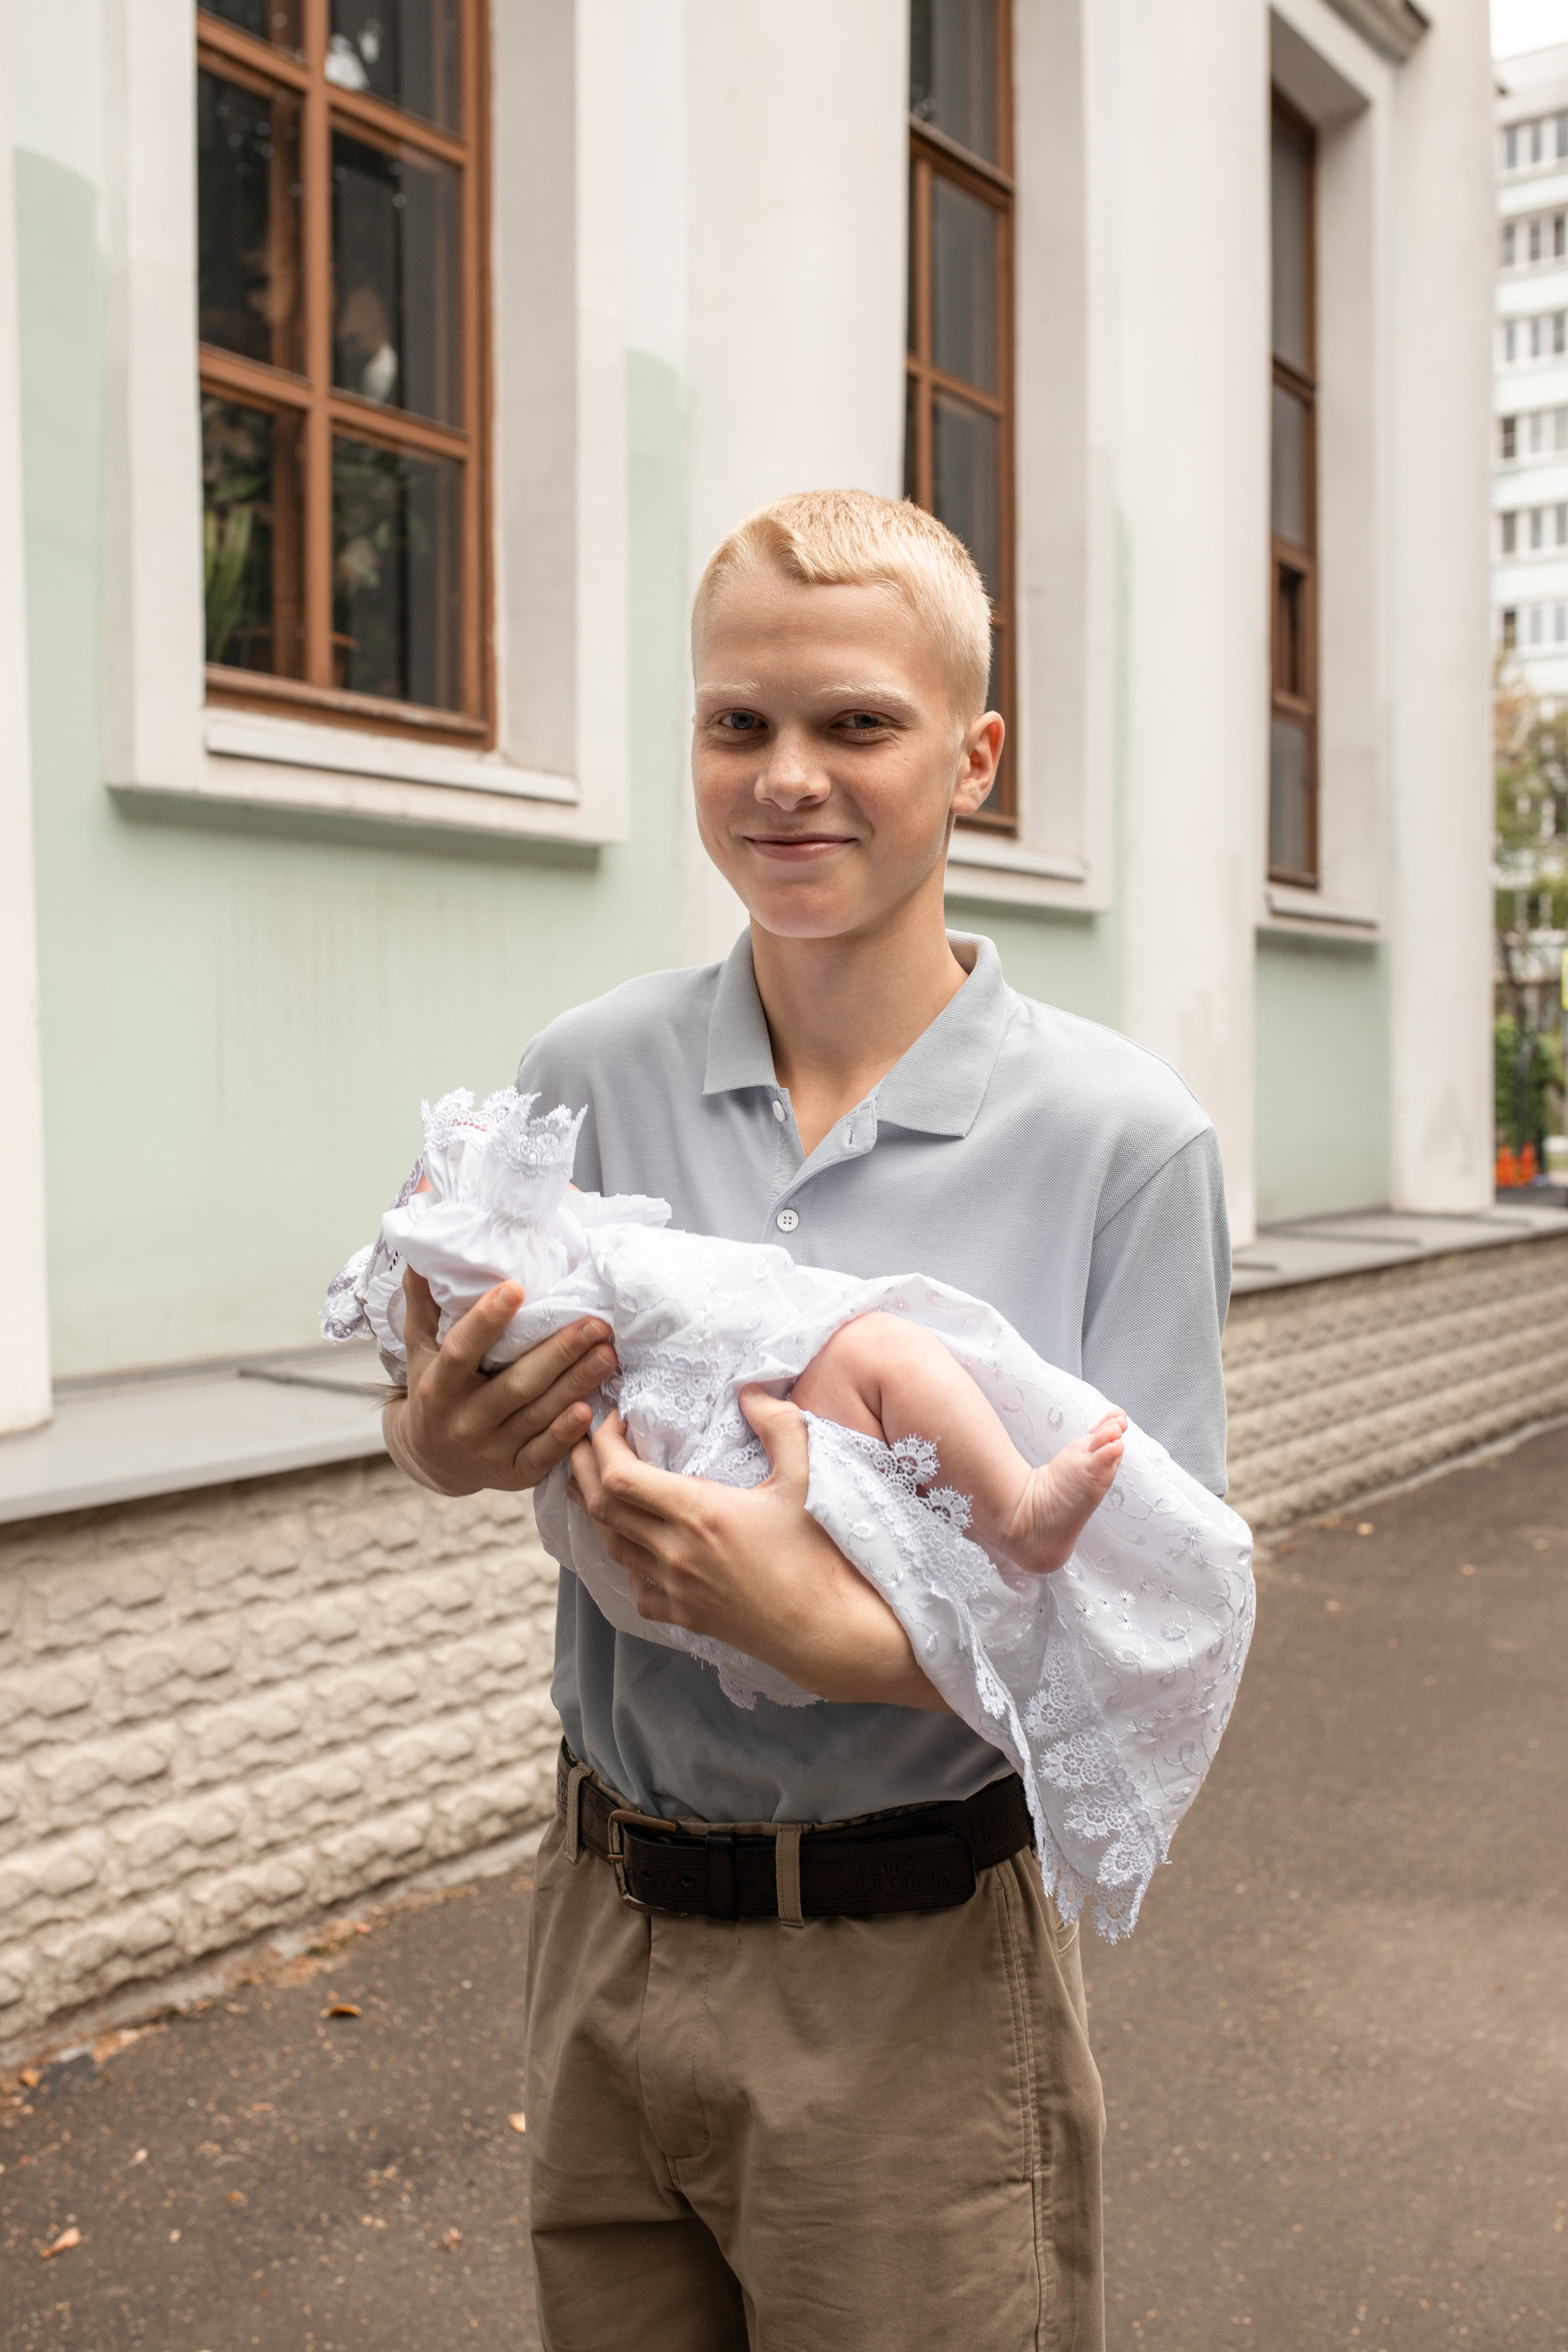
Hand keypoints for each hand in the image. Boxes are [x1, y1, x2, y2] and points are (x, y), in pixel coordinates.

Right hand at [383, 1270, 617, 1496]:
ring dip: (575, 1384)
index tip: (516, 1287)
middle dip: (559, 1352)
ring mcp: (489, 1450)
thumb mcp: (420, 1352)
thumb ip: (423, 1307)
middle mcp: (462, 1420)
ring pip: (537, 1415)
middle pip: (516, 1384)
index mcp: (438, 1386)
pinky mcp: (513, 1474)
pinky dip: (565, 1435)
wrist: (429, 1461)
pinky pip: (543, 1455)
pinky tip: (588, 1410)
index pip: (461, 1350)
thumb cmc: (433, 1392)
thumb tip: (420, 1259)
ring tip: (608, 1354)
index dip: (487, 1320)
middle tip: (596, 1323)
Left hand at [568, 1387, 950, 1710]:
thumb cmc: (821, 1555)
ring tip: (591, 1480)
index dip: (602, 1442)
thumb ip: (780, 1426)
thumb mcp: (807, 1480)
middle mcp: (676, 1552)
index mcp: (699, 1513)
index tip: (611, 1419)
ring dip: (595, 1510)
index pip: (619, 1475)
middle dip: (581, 1466)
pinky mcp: (686, 1616)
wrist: (829, 1633)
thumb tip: (751, 1389)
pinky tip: (634, 1545)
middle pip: (601, 1507)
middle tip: (581, 1437)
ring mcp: (676, 1588)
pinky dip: (625, 1561)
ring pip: (610, 1545)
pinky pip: (636, 1587)